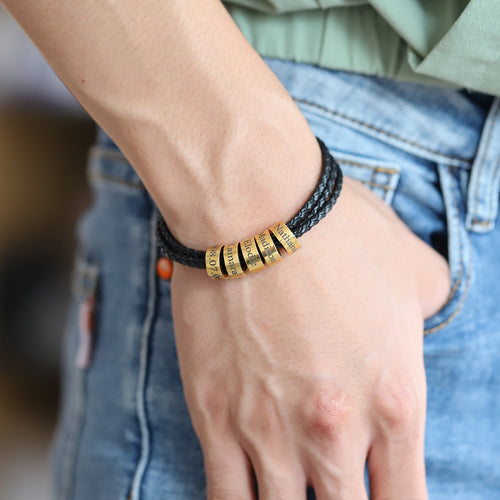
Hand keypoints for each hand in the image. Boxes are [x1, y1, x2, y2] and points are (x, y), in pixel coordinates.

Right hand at [170, 175, 448, 498]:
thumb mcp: (415, 268)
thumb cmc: (338, 233)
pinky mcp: (215, 417)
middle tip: (334, 487)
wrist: (257, 213)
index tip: (381, 495)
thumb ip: (431, 308)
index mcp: (394, 402)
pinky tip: (246, 494)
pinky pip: (224, 496)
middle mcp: (335, 431)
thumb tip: (421, 316)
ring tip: (290, 491)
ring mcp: (270, 431)